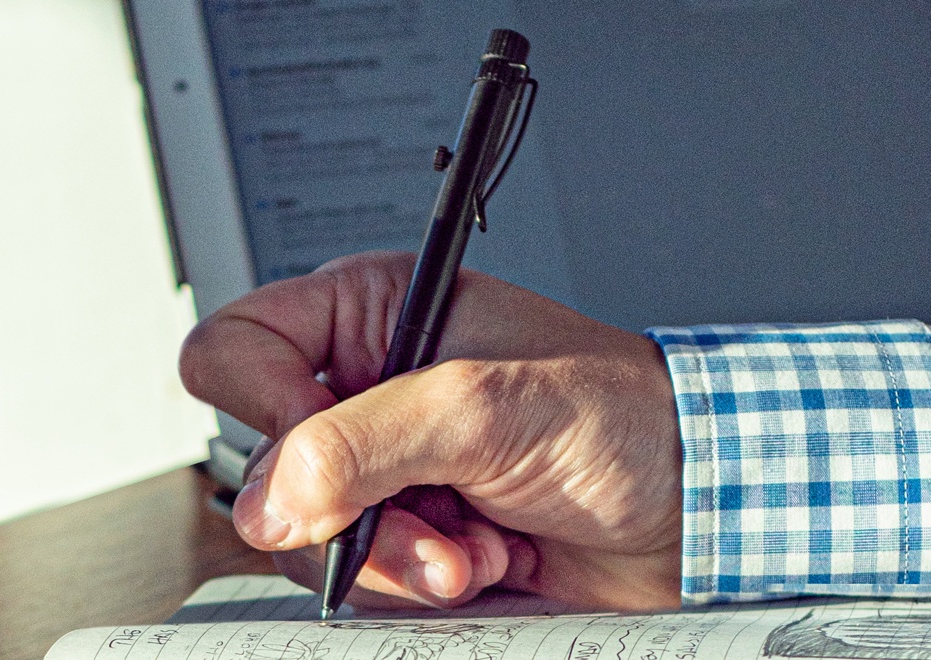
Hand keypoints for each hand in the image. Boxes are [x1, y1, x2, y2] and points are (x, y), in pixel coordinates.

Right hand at [179, 251, 682, 610]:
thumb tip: (272, 496)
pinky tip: (489, 557)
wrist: (691, 505)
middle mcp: (372, 388)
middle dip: (353, 510)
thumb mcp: (483, 406)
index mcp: (373, 313)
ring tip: (476, 544)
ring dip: (400, 557)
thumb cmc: (620, 415)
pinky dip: (426, 584)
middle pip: (270, 463)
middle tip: (430, 517)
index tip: (323, 455)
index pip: (239, 350)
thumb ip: (363, 441)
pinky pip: (366, 578)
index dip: (264, 406)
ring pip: (312, 536)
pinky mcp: (417, 532)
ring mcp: (392, 468)